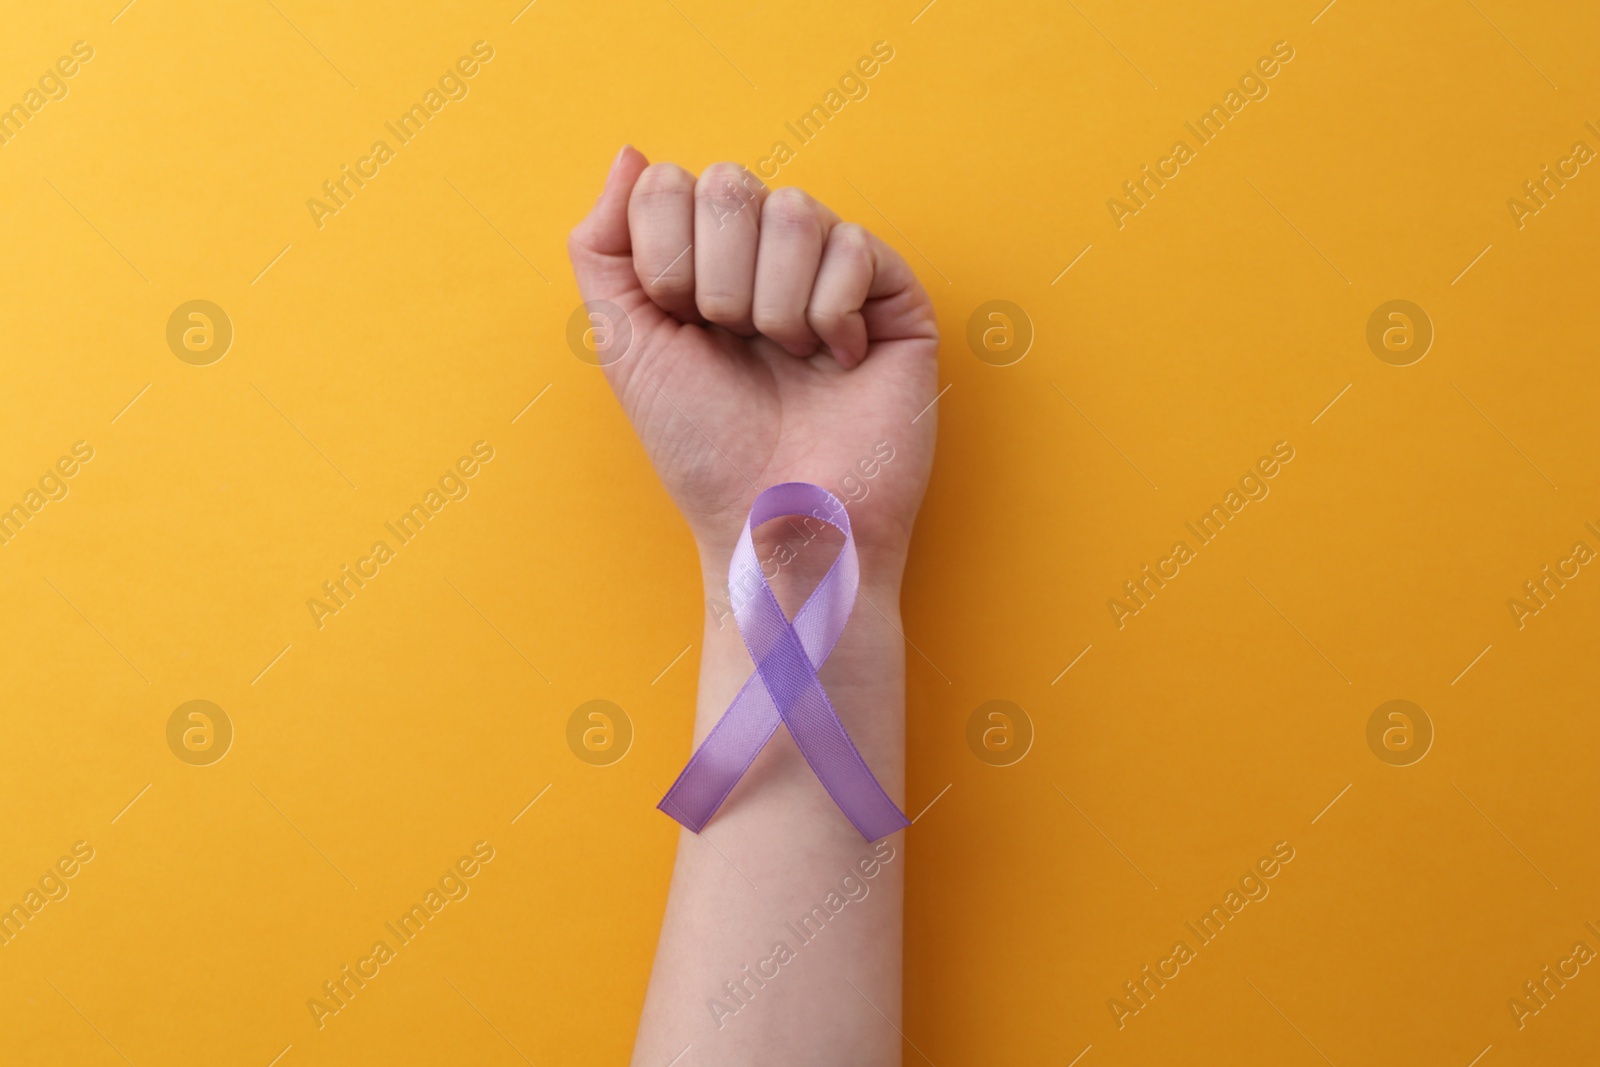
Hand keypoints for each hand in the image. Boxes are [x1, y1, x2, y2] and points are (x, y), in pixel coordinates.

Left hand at [567, 147, 938, 588]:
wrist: (777, 518)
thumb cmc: (705, 449)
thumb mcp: (626, 346)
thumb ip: (604, 246)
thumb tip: (631, 154)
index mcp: (701, 262)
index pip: (669, 185)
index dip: (665, 260)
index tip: (682, 327)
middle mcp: (766, 258)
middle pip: (730, 184)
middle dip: (717, 282)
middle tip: (735, 345)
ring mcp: (832, 271)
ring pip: (793, 209)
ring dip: (775, 304)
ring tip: (788, 359)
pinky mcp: (894, 295)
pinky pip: (854, 245)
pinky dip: (831, 315)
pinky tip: (837, 361)